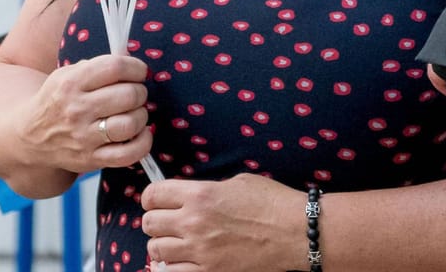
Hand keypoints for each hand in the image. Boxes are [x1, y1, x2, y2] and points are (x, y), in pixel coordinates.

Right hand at [22, 54, 152, 176]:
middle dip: (140, 91)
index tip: (138, 72)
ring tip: (135, 113)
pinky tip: (140, 134)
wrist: (29, 137)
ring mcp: (83, 138)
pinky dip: (142, 143)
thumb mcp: (66, 74)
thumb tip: (133, 62)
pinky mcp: (90, 160)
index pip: (116, 67)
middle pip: (129, 95)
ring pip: (130, 124)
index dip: (136, 67)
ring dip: (141, 116)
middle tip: (135, 94)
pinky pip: (128, 154)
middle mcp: (77, 110)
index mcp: (72, 83)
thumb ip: (98, 66)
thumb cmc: (57, 100)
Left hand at [142, 175, 304, 271]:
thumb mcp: (238, 183)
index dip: (152, 197)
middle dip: (156, 221)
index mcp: (201, 194)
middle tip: (168, 222)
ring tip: (177, 243)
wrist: (295, 232)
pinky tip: (184, 261)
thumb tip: (190, 198)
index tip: (157, 200)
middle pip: (149, 223)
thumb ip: (208, 190)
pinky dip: (172, 267)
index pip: (153, 194)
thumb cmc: (273, 203)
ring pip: (155, 250)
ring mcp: (200, 251)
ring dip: (163, 245)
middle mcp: (194, 222)